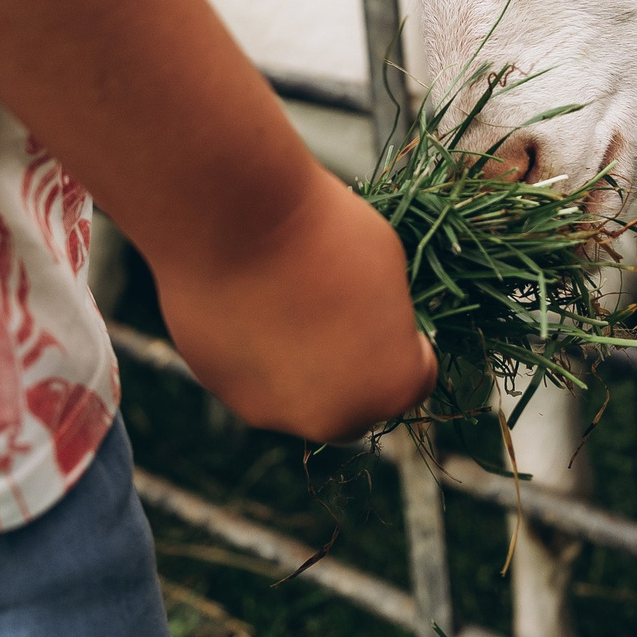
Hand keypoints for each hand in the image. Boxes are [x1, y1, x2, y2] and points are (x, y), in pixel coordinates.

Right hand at [151, 168, 436, 442]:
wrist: (233, 219)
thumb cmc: (325, 231)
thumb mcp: (388, 266)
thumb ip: (383, 314)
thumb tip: (368, 322)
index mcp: (392, 387)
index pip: (415, 375)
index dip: (403, 338)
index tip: (383, 310)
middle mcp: (334, 418)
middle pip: (354, 401)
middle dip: (351, 367)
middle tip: (332, 312)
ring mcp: (273, 412)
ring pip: (297, 395)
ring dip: (298, 364)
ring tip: (281, 304)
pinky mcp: (220, 390)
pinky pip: (249, 377)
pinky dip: (252, 351)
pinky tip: (245, 304)